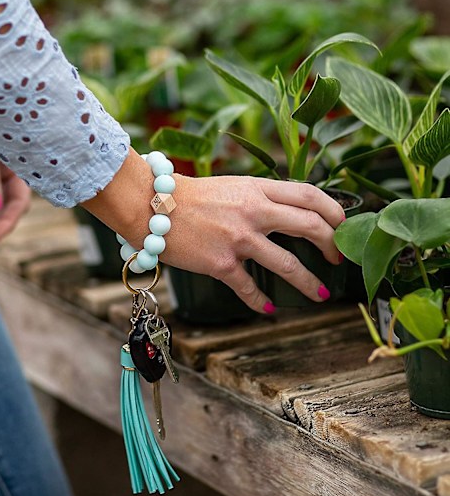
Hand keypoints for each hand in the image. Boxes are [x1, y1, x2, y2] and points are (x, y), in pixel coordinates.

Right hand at [162, 174, 344, 312]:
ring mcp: (238, 239)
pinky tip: (269, 310)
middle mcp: (253, 211)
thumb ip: (260, 196)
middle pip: (310, 226)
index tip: (342, 225)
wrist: (152, 206)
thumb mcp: (232, 186)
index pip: (309, 194)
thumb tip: (288, 212)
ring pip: (287, 264)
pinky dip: (262, 302)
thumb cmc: (189, 196)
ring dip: (309, 282)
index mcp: (257, 189)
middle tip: (337, 259)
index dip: (334, 210)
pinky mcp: (221, 263)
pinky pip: (249, 288)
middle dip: (333, 245)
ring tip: (321, 294)